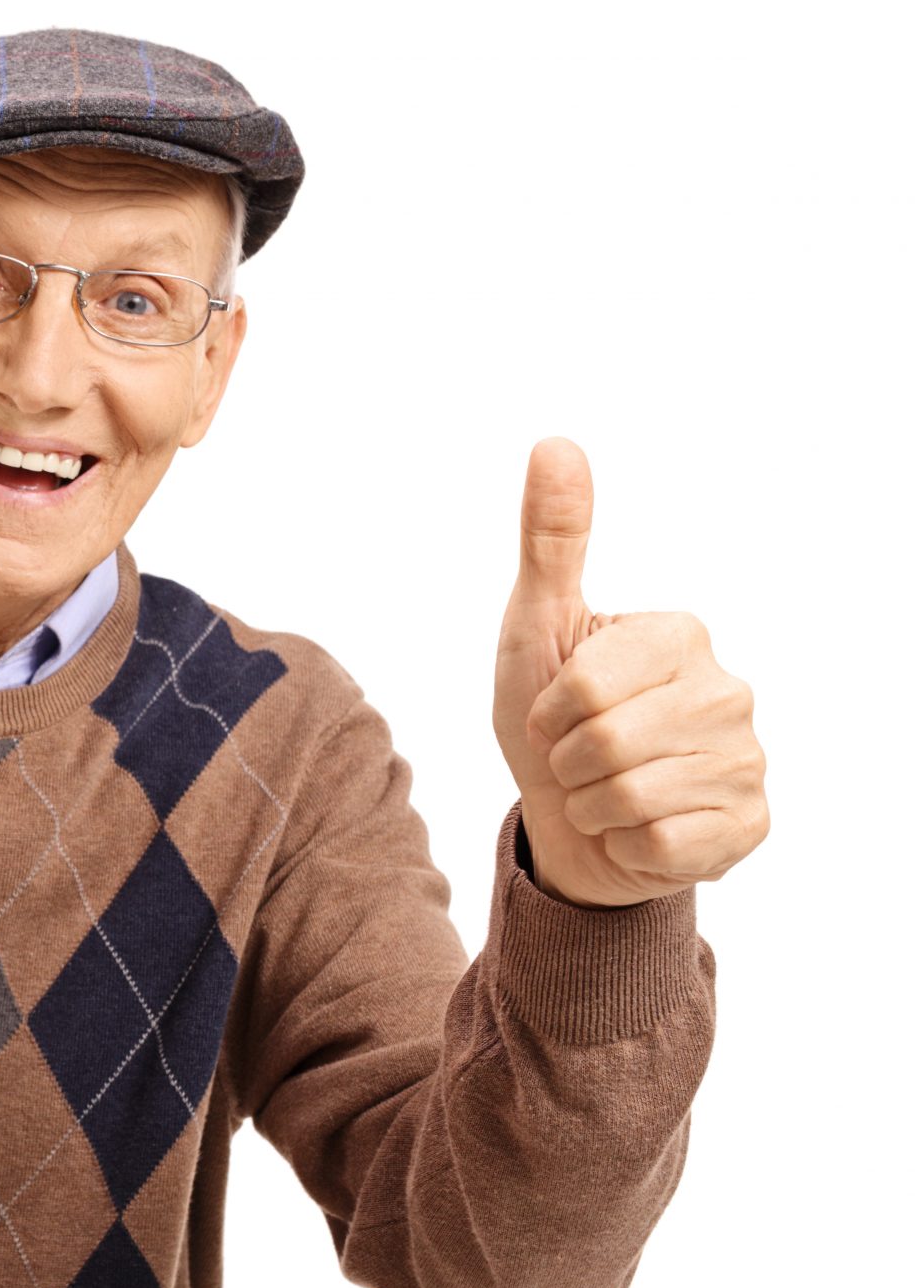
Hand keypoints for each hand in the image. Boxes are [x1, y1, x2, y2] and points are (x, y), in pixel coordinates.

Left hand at [491, 437, 769, 906]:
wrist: (570, 819)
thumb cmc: (552, 718)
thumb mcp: (538, 626)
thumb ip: (551, 540)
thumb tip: (554, 442)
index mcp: (681, 635)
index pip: (583, 688)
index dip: (548, 713)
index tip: (557, 712)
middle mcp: (729, 690)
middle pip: (605, 743)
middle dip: (568, 762)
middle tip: (579, 758)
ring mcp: (746, 760)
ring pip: (630, 797)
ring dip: (592, 806)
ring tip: (604, 791)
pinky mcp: (748, 825)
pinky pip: (659, 845)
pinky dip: (625, 844)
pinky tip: (637, 828)